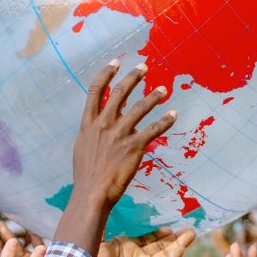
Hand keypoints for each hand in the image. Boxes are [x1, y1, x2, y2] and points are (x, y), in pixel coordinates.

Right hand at [59, 59, 175, 249]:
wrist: (92, 193)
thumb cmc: (86, 175)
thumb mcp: (82, 147)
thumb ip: (92, 132)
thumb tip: (98, 124)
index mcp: (89, 123)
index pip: (96, 90)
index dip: (106, 73)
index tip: (116, 62)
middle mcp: (104, 124)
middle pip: (120, 92)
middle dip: (133, 76)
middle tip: (144, 66)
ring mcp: (120, 134)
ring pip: (140, 107)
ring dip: (154, 96)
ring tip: (163, 89)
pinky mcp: (135, 147)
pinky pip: (154, 129)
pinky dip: (165, 120)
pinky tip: (173, 114)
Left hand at [91, 229, 197, 256]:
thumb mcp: (96, 239)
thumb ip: (101, 224)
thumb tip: (99, 204)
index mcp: (127, 248)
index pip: (148, 239)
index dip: (160, 233)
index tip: (170, 227)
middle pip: (161, 246)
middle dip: (174, 238)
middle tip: (187, 228)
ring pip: (166, 254)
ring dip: (179, 245)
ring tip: (191, 234)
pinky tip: (182, 247)